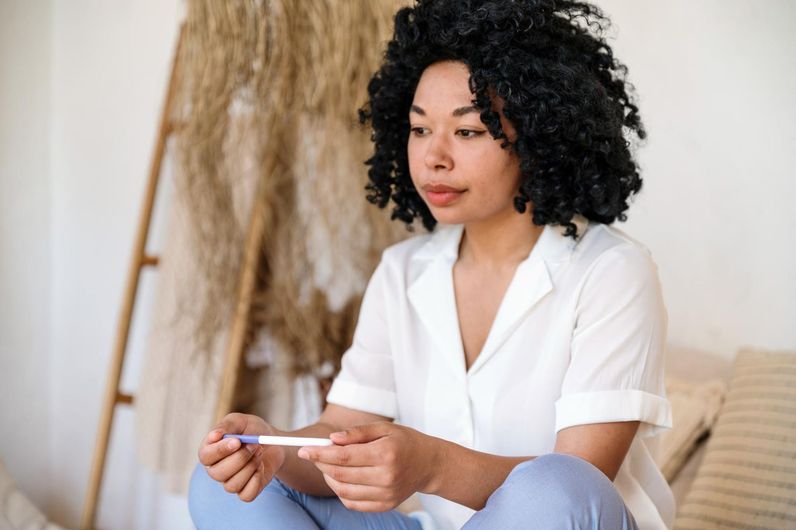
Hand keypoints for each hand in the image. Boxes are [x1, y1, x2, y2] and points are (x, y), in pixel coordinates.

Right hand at [197, 412, 285, 501]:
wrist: (273, 442)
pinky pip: (246, 495)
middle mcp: (216, 469)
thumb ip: (226, 426)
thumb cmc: (251, 430)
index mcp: (210, 451)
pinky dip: (256, 480)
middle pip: (218, 473)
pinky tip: (261, 467)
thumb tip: (214, 435)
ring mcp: (229, 482)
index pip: (205, 456)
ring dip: (250, 467)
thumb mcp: (239, 421)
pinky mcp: (244, 491)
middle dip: (240, 458)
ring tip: (259, 452)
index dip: (220, 450)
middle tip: (255, 445)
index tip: (237, 441)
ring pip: (232, 485)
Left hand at [297, 421, 439, 511]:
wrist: (429, 464)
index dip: (320, 454)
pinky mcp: (385, 506)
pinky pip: (353, 503)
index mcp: (385, 454)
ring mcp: (386, 494)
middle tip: (312, 455)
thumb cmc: (404, 441)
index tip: (304, 449)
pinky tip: (341, 479)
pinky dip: (341, 492)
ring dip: (328, 479)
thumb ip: (357, 433)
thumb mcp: (383, 428)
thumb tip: (332, 439)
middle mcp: (386, 477)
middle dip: (320, 464)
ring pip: (344, 491)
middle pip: (341, 475)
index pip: (344, 457)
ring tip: (327, 466)